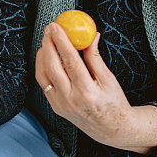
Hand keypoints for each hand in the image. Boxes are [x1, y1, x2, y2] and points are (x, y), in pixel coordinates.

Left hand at [36, 23, 156, 151]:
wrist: (111, 129)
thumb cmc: (113, 102)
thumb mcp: (109, 79)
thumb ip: (96, 58)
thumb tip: (91, 36)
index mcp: (87, 92)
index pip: (70, 61)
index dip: (61, 41)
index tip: (56, 27)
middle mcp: (70, 100)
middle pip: (52, 66)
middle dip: (48, 44)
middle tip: (49, 29)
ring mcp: (60, 105)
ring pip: (43, 75)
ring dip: (42, 55)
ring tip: (48, 40)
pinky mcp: (55, 107)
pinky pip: (43, 84)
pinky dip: (42, 68)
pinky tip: (47, 57)